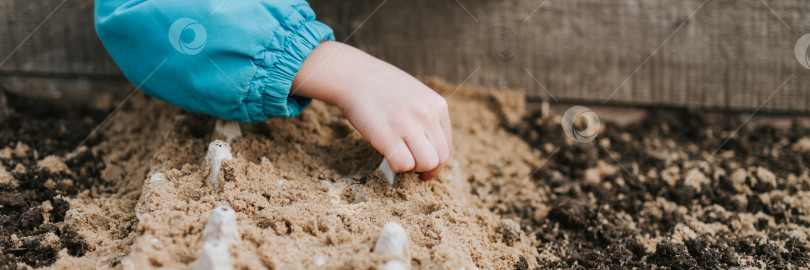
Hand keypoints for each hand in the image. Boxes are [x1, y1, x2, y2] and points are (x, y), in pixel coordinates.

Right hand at [292, 41, 451, 179]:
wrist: (353, 75)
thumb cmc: (381, 87)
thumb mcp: (415, 95)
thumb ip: (426, 117)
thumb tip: (429, 148)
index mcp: (438, 106)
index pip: (446, 146)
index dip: (437, 162)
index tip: (425, 169)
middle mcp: (427, 115)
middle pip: (439, 158)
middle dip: (425, 168)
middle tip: (411, 167)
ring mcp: (408, 125)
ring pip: (426, 163)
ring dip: (412, 167)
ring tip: (398, 157)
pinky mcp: (387, 136)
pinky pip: (403, 164)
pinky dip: (396, 166)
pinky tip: (387, 155)